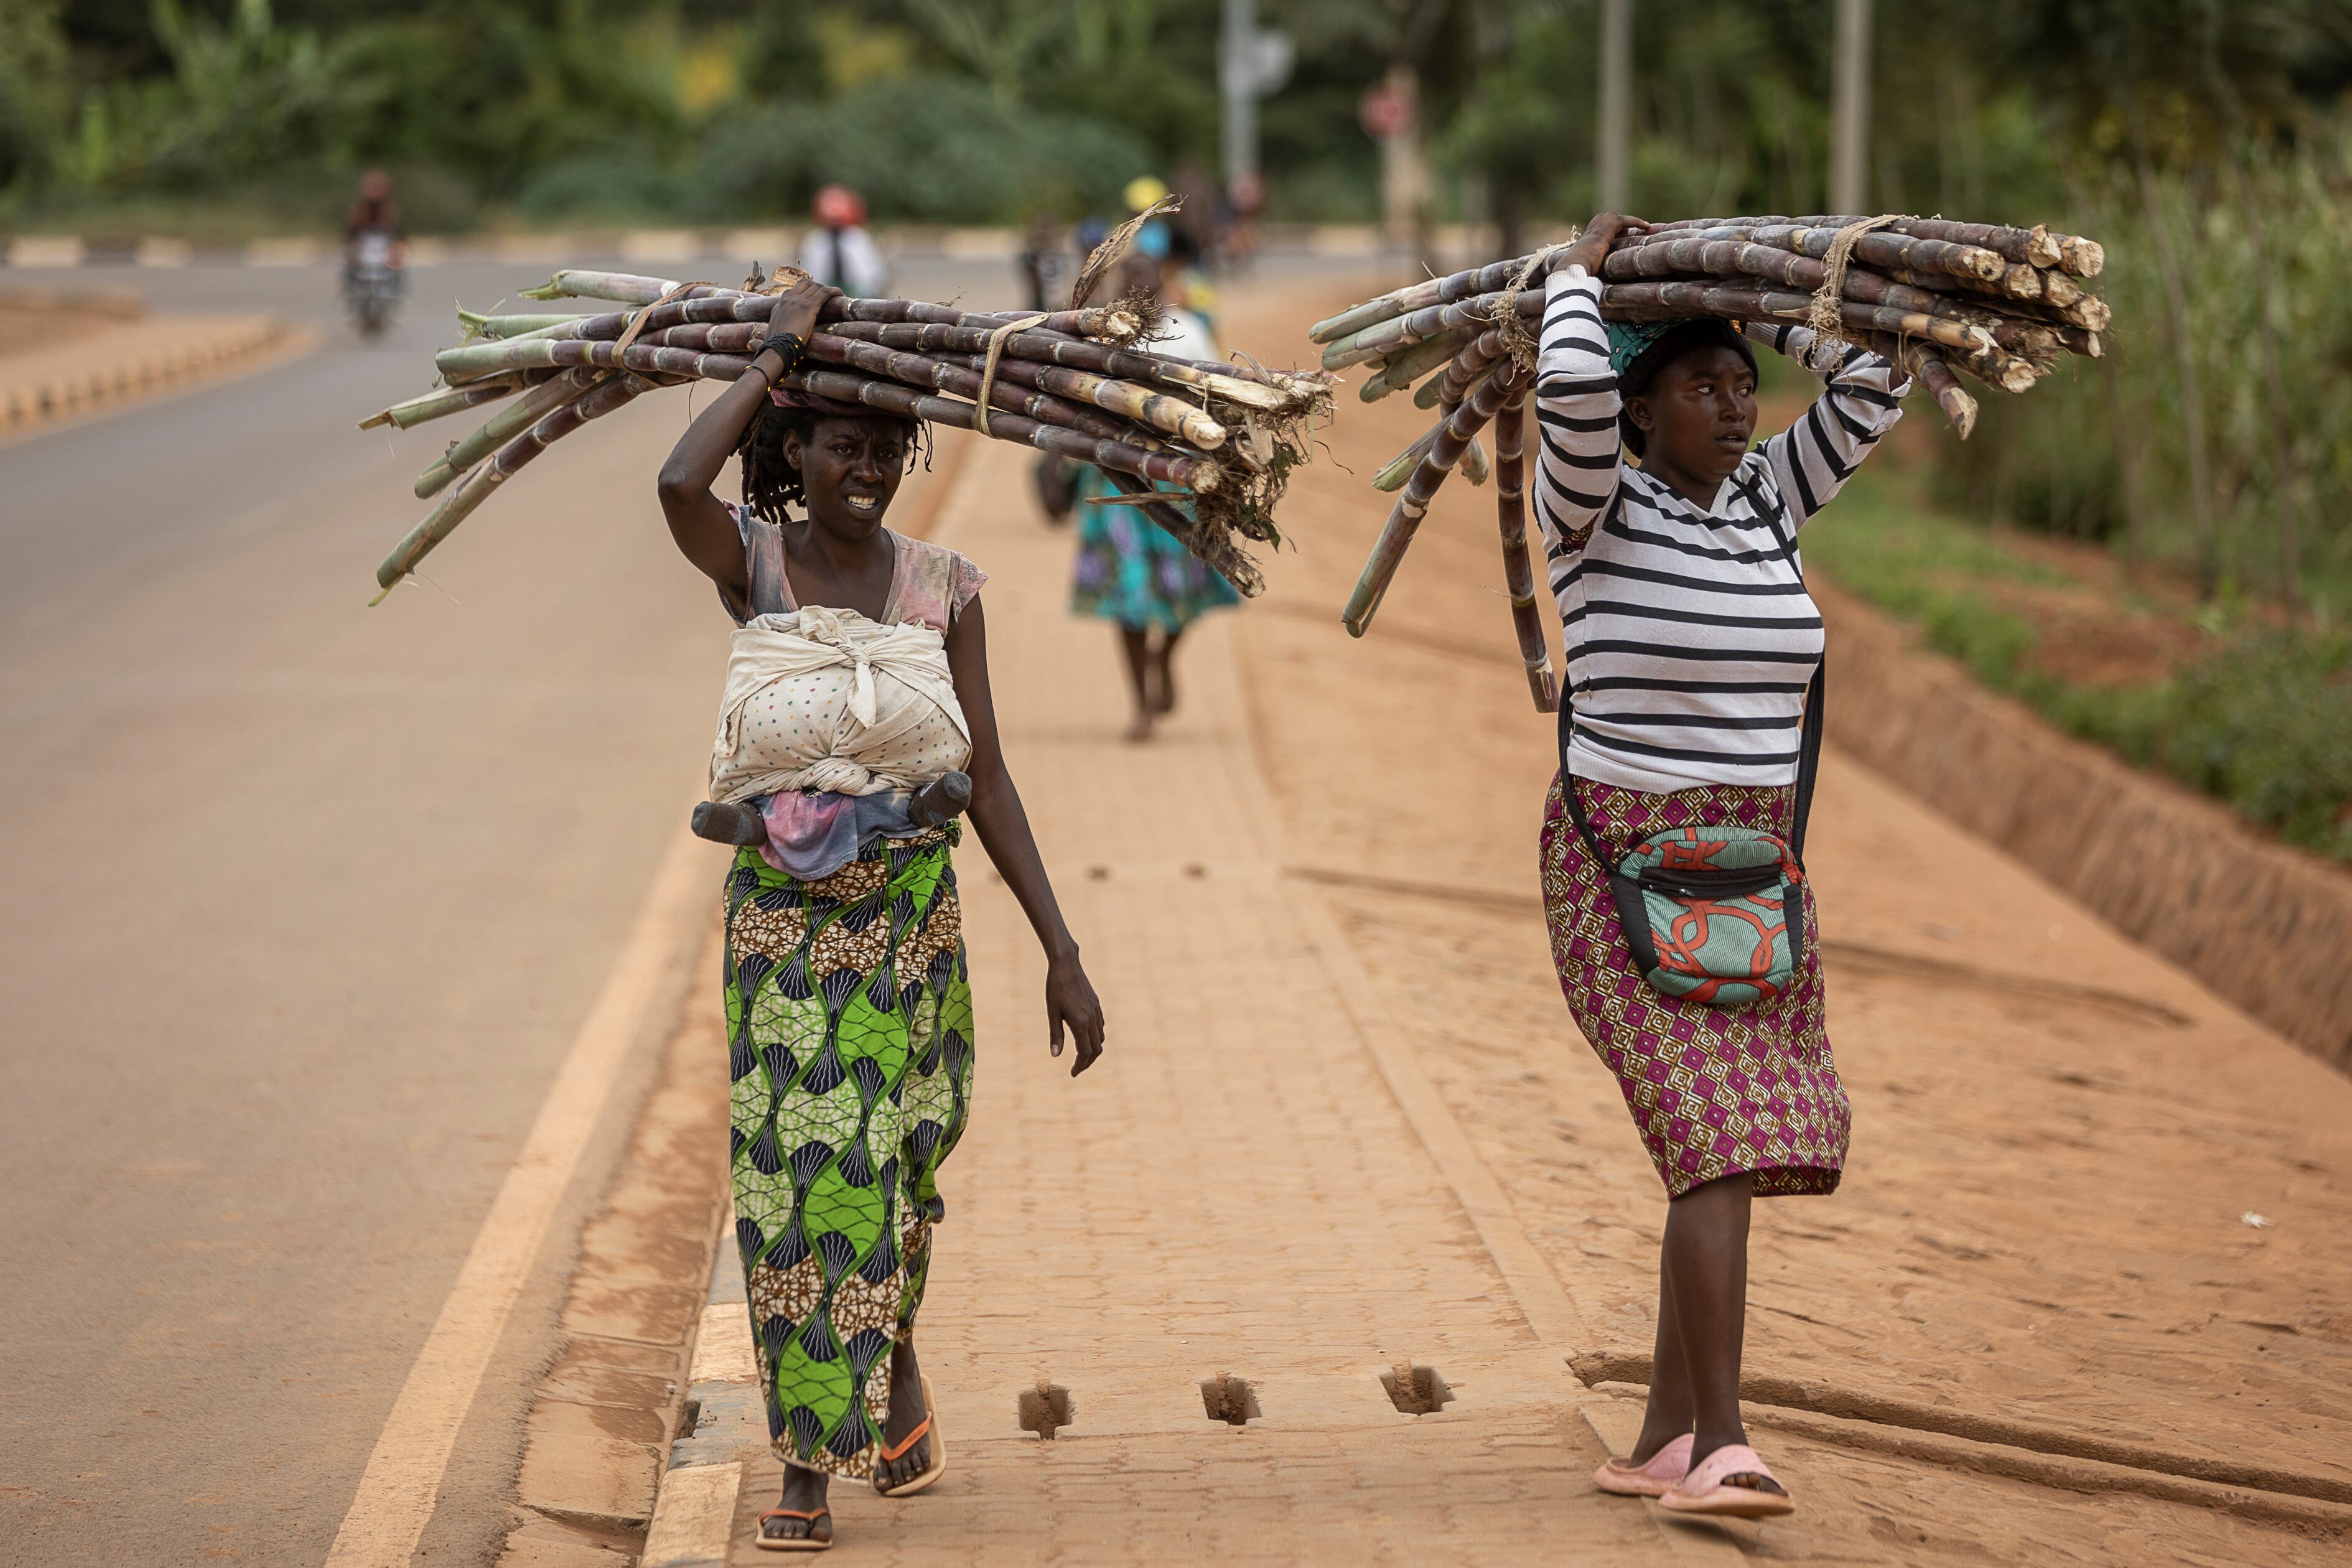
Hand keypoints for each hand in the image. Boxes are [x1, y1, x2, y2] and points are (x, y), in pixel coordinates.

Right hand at [765, 272, 836, 345]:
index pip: (791, 292)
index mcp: (778, 306)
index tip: (811, 299)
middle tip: (826, 297)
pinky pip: (824, 293)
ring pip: (815, 286)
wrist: (775, 349)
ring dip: (826, 290)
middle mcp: (787, 299)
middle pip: (804, 283)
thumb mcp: (771, 337)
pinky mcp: (809, 306)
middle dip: (816, 287)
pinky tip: (841, 294)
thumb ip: (774, 334)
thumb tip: (765, 342)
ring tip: (836, 297)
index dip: (803, 293)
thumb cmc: (773, 349)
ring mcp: (798, 301)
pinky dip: (834, 291)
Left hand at [1044, 952, 1104, 1075]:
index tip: (1073, 1074)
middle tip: (1077, 1069)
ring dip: (1092, 1050)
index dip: (1079, 1066)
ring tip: (1081, 1056)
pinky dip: (1095, 1037)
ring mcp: (1096, 1012)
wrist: (1066, 965)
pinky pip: (1100, 1027)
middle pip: (1095, 1049)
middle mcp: (1092, 1019)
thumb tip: (1055, 1055)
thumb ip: (1055, 1035)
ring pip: (1100, 1039)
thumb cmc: (1055, 988)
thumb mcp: (1052, 1012)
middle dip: (1087, 1062)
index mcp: (1080, 1023)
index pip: (1084, 1052)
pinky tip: (1086, 1037)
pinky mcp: (1097, 1005)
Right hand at [1554, 212, 1647, 276]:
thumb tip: (1593, 293)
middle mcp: (1587, 235)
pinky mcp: (1603, 232)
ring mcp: (1594, 232)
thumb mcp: (1582, 278)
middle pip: (1603, 219)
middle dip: (1618, 222)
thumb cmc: (1573, 281)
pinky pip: (1622, 221)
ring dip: (1628, 221)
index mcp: (1582, 246)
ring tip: (1644, 227)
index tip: (1621, 236)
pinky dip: (1635, 222)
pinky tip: (1646, 226)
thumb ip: (1589, 279)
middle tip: (1632, 231)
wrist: (1569, 273)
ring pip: (1613, 217)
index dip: (1608, 231)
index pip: (1595, 231)